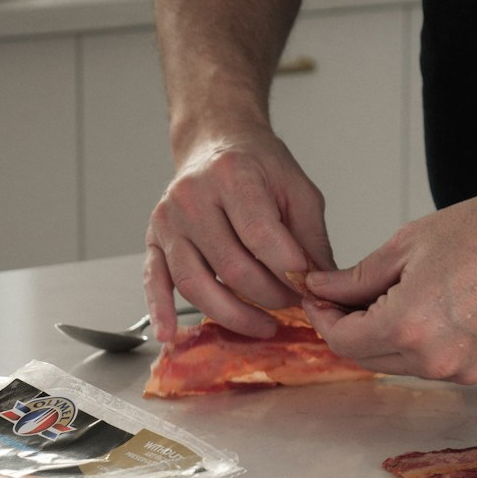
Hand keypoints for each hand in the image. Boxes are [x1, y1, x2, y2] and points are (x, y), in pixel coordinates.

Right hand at [144, 126, 334, 340]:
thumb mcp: (298, 191)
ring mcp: (169, 221)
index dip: (288, 271)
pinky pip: (154, 280)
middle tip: (292, 303)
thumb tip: (323, 287)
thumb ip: (311, 238)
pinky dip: (160, 310)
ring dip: (234, 314)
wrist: (216, 142)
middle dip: (269, 296)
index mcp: (233, 177)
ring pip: (196, 283)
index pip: (261, 237)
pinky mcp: (153, 239)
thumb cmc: (259, 167)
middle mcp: (193, 197)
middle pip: (231, 267)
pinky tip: (169, 334)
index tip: (309, 288)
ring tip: (264, 325)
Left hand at [301, 192, 476, 383]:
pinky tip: (433, 313)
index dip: (324, 319)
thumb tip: (320, 289)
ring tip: (396, 300)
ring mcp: (464, 370)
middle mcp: (435, 359)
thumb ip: (355, 278)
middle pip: (368, 360)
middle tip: (347, 299)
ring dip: (388, 340)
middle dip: (352, 330)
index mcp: (408, 325)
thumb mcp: (404, 246)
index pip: (343, 341)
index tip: (320, 299)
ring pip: (403, 366)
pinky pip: (439, 367)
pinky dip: (425, 346)